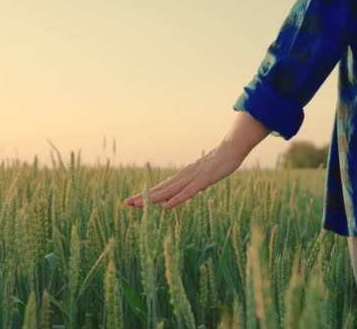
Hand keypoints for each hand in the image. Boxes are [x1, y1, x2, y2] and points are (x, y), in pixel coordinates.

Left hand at [123, 144, 243, 210]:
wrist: (231, 149)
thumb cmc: (219, 162)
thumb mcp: (204, 175)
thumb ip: (193, 182)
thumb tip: (187, 189)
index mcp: (183, 177)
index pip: (162, 188)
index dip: (147, 195)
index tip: (132, 200)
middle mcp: (183, 177)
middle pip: (160, 189)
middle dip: (143, 197)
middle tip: (126, 203)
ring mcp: (192, 179)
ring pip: (168, 191)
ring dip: (152, 199)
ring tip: (137, 205)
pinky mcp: (202, 181)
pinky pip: (187, 193)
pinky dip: (175, 200)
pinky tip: (165, 207)